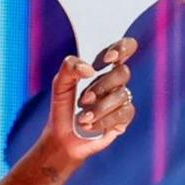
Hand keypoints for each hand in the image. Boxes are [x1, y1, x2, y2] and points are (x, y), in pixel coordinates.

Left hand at [44, 42, 135, 163]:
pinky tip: (90, 126)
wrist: (62, 137)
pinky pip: (124, 114)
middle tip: (84, 99)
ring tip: (82, 118)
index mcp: (103, 67)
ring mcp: (121, 100)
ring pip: (123, 95)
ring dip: (99, 108)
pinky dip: (104, 120)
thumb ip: (70, 67)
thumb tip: (90, 70)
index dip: (122, 48)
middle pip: (123, 73)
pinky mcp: (123, 119)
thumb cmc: (63, 107)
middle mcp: (115, 81)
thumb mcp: (60, 83)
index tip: (108, 58)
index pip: (125, 47)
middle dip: (102, 86)